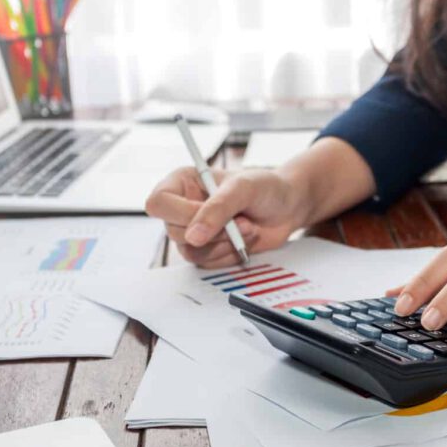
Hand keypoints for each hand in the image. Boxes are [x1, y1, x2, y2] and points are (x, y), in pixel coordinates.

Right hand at [146, 167, 303, 267]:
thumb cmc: (266, 188)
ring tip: (248, 228)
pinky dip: (229, 255)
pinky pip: (207, 264)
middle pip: (174, 232)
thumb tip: (193, 237)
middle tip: (243, 221)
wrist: (288, 208)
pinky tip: (244, 240)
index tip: (211, 216)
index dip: (181, 214)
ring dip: (225, 244)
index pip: (158, 203)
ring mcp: (194, 231)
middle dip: (215, 232)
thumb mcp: (243, 189)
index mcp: (183, 182)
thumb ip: (217, 209)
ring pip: (191, 252)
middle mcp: (182, 207)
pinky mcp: (207, 250)